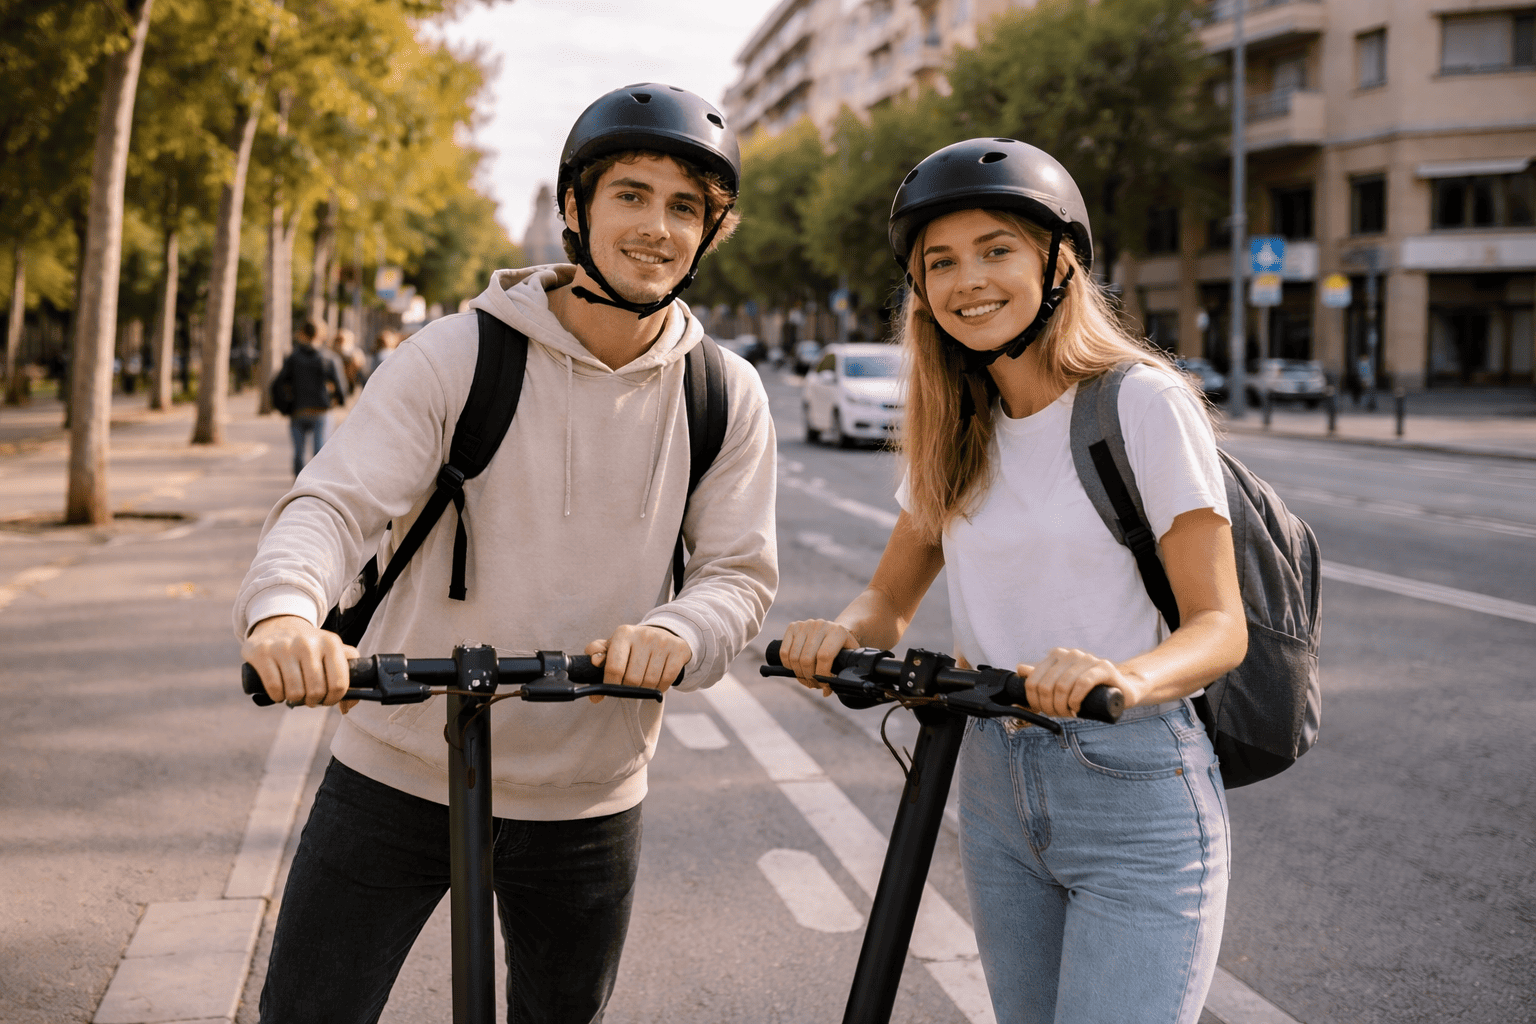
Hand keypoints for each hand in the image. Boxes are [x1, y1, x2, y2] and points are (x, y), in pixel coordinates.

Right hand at [242, 615, 358, 710]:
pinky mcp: (262, 653)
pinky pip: (274, 689)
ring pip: (295, 693)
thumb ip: (348, 676)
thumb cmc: (310, 646)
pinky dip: (277, 697)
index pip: (339, 684)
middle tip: (309, 697)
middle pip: (316, 691)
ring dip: (295, 700)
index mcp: (330, 643)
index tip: (327, 699)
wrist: (278, 625)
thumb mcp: (332, 652)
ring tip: (295, 693)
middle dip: (313, 701)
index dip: (333, 699)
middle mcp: (308, 642)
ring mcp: (284, 647)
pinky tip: (280, 691)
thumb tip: (347, 707)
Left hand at [584, 624, 690, 702]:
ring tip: (642, 683)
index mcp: (623, 633)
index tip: (607, 692)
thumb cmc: (633, 646)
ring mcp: (662, 642)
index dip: (609, 685)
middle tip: (628, 687)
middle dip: (628, 689)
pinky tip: (656, 682)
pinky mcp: (678, 650)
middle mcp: (643, 635)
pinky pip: (666, 680)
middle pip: (632, 679)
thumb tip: (593, 662)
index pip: (614, 668)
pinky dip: (660, 688)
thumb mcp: (614, 646)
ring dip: (644, 690)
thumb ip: (597, 652)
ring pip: (650, 682)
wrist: (665, 634)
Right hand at [779, 619, 858, 695]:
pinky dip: (788, 665)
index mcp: (837, 632)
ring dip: (798, 673)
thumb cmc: (842, 648)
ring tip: (806, 678)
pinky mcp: (793, 627)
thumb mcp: (847, 658)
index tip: (824, 685)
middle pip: (807, 659)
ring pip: (794, 657)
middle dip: (809, 677)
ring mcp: (805, 625)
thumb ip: (840, 674)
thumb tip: (825, 692)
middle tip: (813, 684)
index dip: (822, 675)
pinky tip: (796, 668)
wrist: (834, 630)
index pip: (824, 656)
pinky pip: (784, 651)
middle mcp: (820, 626)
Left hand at [1018, 648, 1143, 718]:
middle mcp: (1070, 654)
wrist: (1123, 687)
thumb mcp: (1062, 683)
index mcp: (1056, 656)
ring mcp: (1088, 659)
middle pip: (1046, 685)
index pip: (1033, 681)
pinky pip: (1082, 683)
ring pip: (1062, 685)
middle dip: (1048, 706)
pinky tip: (1077, 708)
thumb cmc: (1089, 689)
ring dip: (1062, 706)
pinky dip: (1075, 699)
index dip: (1034, 701)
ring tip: (1069, 713)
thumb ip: (1042, 676)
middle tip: (1058, 715)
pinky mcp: (1104, 667)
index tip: (1042, 712)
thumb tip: (1020, 669)